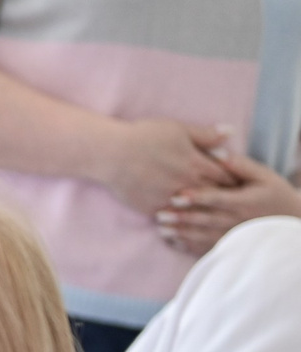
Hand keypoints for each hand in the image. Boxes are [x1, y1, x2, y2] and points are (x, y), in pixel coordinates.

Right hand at [98, 120, 238, 216]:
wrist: (110, 154)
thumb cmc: (143, 136)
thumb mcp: (178, 129)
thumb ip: (206, 134)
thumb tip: (230, 133)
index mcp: (196, 164)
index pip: (226, 176)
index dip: (235, 180)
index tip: (241, 185)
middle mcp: (186, 184)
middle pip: (214, 196)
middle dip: (224, 199)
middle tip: (232, 203)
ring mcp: (169, 199)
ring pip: (194, 210)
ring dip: (204, 212)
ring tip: (211, 214)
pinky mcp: (152, 208)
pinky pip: (172, 218)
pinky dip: (181, 220)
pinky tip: (185, 221)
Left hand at [158, 149, 300, 256]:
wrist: (289, 222)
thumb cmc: (274, 194)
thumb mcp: (263, 176)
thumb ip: (238, 165)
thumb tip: (215, 152)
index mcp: (244, 202)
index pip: (218, 200)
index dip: (198, 198)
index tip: (178, 195)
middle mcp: (236, 222)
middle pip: (205, 220)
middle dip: (182, 217)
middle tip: (159, 213)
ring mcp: (231, 238)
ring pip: (202, 237)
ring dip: (181, 233)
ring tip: (161, 227)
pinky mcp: (227, 247)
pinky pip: (205, 249)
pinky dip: (187, 245)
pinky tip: (171, 239)